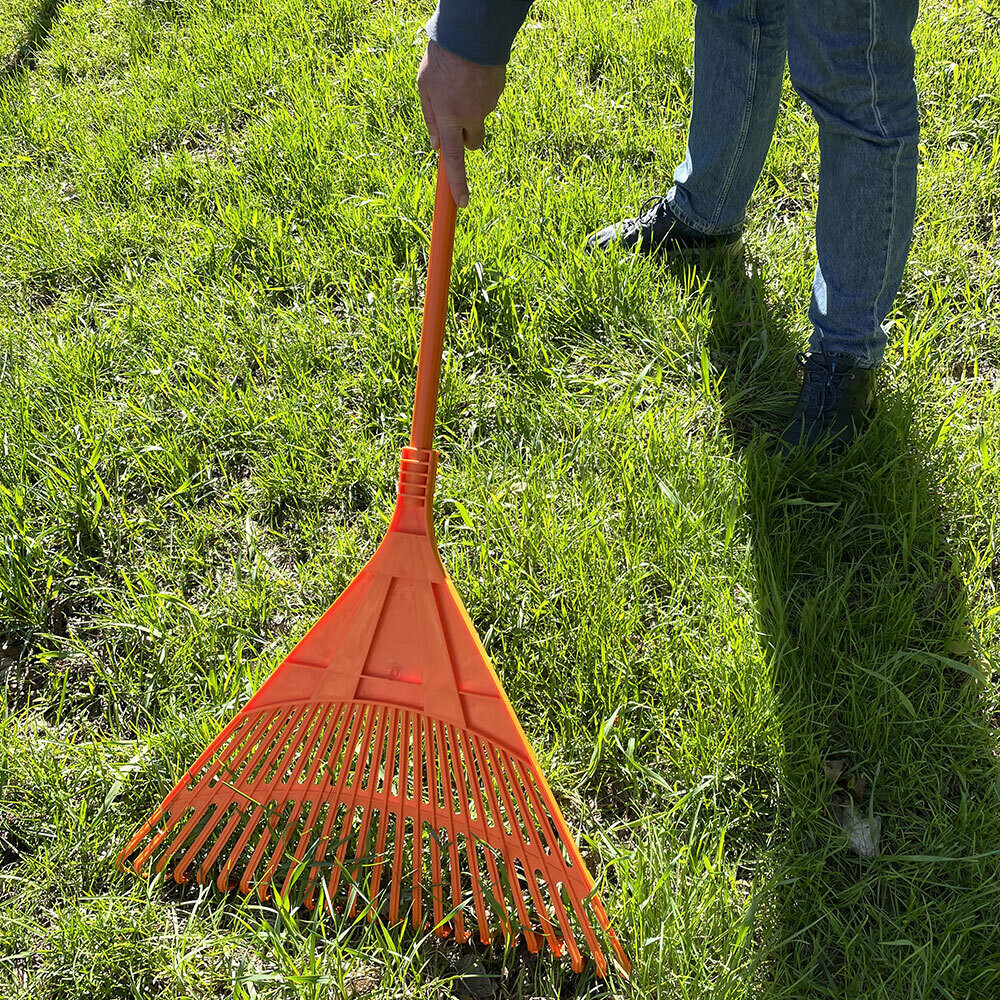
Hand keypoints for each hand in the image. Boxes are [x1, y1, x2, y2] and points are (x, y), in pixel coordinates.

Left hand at [417, 40, 505, 206]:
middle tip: (455, 116)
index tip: (462, 203)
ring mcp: (488, 105)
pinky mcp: (499, 92)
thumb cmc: (442, 58)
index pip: (454, 161)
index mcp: (450, 119)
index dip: (458, 184)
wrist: (470, 31)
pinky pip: (488, 100)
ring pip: (479, 119)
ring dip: (471, 109)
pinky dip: (480, 93)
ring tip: (460, 82)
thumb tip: (436, 147)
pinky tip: (472, 75)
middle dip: (465, 138)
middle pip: (472, 143)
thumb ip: (430, 119)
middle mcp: (471, 117)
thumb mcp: (424, 88)